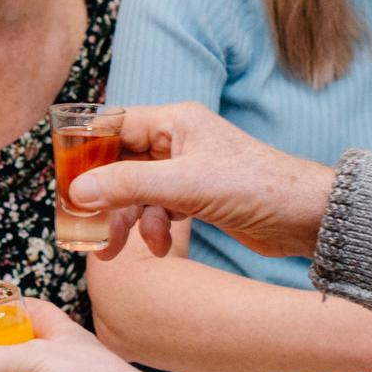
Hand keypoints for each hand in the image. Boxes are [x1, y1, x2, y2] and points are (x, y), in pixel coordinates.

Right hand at [74, 102, 336, 261]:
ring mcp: (189, 169)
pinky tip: (160, 247)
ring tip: (116, 251)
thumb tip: (78, 192)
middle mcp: (179, 140)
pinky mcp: (199, 196)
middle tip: (85, 229)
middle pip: (121, 164)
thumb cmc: (256, 187)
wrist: (306, 217)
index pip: (114, 126)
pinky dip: (154, 228)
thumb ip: (128, 185)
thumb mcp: (184, 186)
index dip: (86, 152)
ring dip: (127, 220)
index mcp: (175, 121)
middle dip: (104, 199)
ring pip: (138, 191)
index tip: (64, 180)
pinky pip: (159, 209)